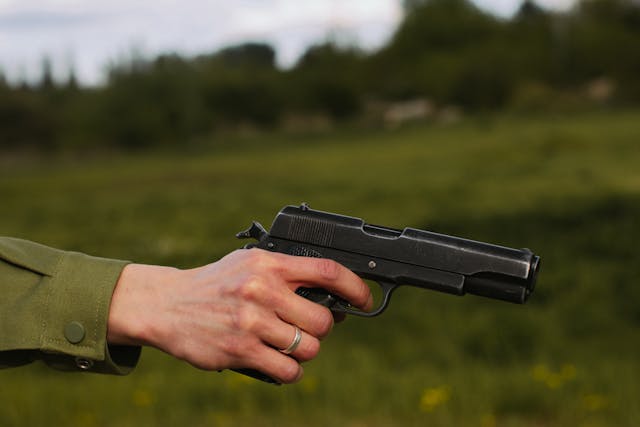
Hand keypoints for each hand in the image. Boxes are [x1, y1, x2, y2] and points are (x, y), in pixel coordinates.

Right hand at [107, 248, 371, 382]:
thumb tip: (332, 295)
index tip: (364, 300)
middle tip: (308, 327)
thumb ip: (286, 274)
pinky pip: (287, 370)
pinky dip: (291, 371)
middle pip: (322, 320)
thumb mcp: (249, 265)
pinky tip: (280, 362)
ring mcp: (251, 322)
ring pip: (308, 348)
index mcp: (268, 264)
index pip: (326, 271)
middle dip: (322, 328)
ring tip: (289, 344)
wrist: (168, 304)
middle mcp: (262, 290)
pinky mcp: (240, 351)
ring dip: (305, 351)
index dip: (354, 287)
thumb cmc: (216, 284)